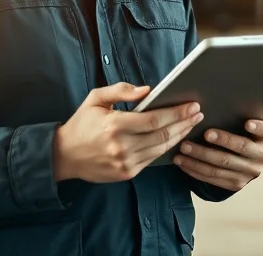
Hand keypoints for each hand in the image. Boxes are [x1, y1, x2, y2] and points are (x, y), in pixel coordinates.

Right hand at [54, 83, 202, 182]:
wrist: (64, 156)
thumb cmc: (81, 124)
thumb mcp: (95, 99)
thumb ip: (121, 91)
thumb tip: (148, 90)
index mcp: (115, 125)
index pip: (154, 119)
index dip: (176, 113)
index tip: (192, 105)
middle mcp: (122, 146)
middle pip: (162, 135)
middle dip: (184, 123)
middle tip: (198, 113)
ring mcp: (125, 162)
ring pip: (161, 149)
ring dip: (180, 136)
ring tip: (191, 123)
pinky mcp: (127, 173)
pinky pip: (153, 159)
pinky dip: (166, 148)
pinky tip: (175, 138)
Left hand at [174, 119, 262, 190]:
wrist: (242, 159)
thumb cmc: (238, 132)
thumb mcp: (244, 123)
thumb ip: (237, 115)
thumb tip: (209, 105)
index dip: (260, 128)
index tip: (247, 123)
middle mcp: (262, 157)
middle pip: (242, 147)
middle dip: (222, 140)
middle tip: (204, 134)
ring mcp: (250, 173)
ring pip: (223, 165)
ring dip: (200, 156)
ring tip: (184, 148)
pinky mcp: (236, 184)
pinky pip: (213, 177)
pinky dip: (196, 169)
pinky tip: (183, 162)